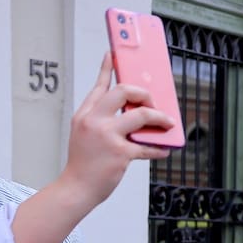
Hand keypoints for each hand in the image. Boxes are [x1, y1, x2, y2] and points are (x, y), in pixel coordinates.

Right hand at [57, 53, 173, 208]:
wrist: (76, 189)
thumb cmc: (82, 165)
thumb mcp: (83, 135)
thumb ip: (100, 120)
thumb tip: (130, 113)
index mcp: (85, 115)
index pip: (99, 86)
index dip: (107, 68)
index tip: (113, 54)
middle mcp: (94, 120)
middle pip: (124, 91)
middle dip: (144, 94)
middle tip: (152, 103)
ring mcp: (107, 136)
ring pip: (141, 114)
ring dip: (159, 118)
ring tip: (167, 123)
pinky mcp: (119, 153)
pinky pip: (146, 146)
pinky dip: (159, 148)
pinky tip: (165, 149)